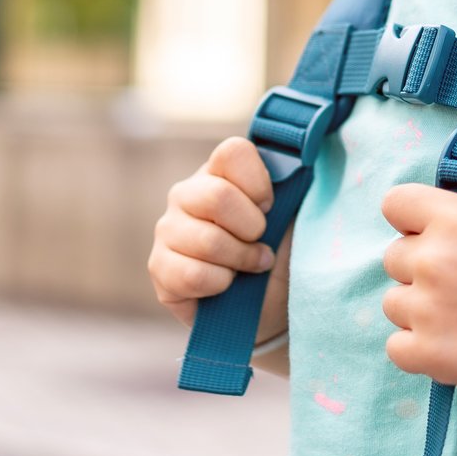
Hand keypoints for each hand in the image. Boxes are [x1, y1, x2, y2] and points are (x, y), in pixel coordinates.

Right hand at [149, 136, 280, 328]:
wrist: (268, 303)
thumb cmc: (279, 252)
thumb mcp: (291, 216)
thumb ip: (289, 188)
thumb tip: (297, 167)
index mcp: (220, 171)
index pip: (233, 152)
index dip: (259, 183)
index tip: (270, 208)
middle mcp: (187, 194)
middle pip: (218, 196)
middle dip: (252, 229)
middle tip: (262, 244)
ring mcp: (168, 229)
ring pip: (208, 241)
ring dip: (241, 261)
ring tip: (249, 268)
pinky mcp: (159, 267)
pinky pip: (192, 274)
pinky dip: (220, 285)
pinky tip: (225, 285)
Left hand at [377, 182, 456, 397]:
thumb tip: (452, 198)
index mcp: (452, 218)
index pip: (394, 204)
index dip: (410, 220)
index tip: (428, 234)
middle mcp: (433, 260)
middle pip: (392, 258)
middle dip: (419, 268)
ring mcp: (427, 309)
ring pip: (393, 303)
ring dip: (418, 309)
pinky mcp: (429, 354)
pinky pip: (396, 346)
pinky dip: (417, 348)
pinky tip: (449, 343)